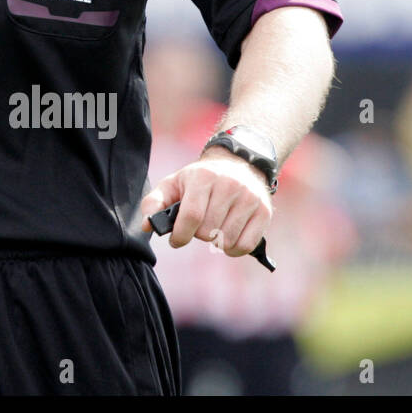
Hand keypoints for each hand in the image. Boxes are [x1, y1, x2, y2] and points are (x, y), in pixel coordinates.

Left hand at [139, 150, 272, 257]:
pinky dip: (233, 250)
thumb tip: (147, 225)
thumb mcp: (173, 183)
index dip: (181, 234)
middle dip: (198, 234)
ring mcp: (249, 198)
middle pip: (208, 231)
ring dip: (216, 242)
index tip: (176, 240)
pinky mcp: (264, 211)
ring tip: (213, 228)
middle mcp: (229, 185)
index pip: (192, 216)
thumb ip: (155, 202)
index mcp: (203, 177)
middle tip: (198, 225)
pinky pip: (246, 245)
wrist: (237, 163)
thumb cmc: (199, 179)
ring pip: (227, 240)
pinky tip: (227, 239)